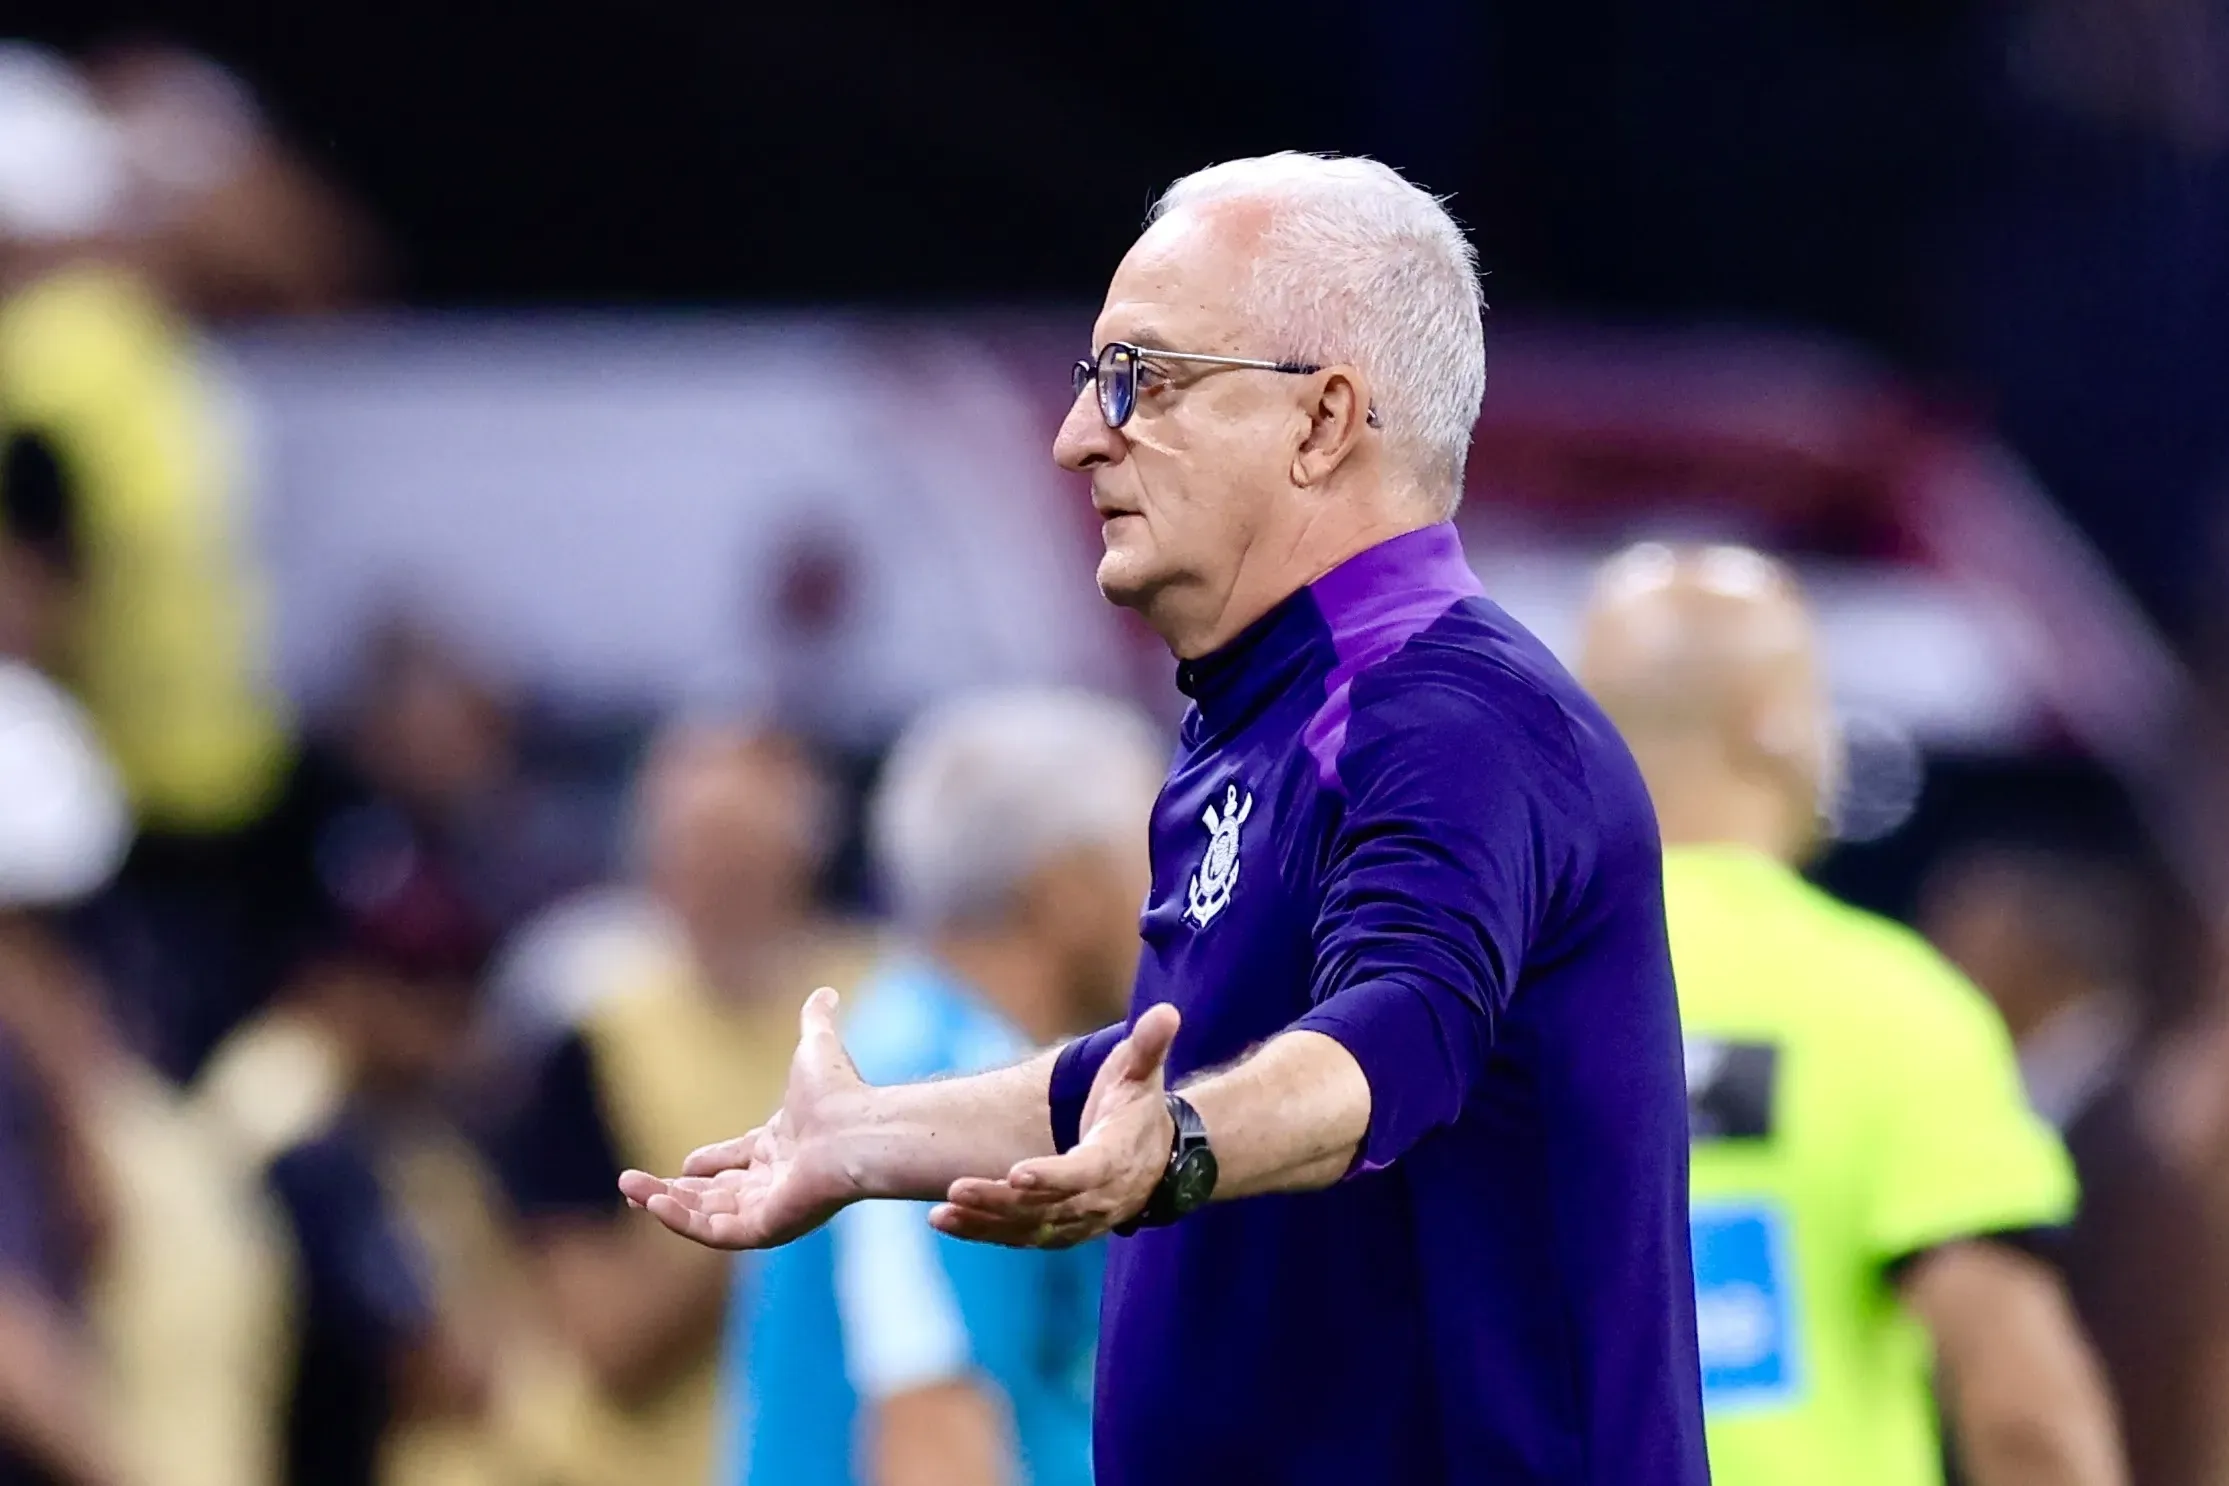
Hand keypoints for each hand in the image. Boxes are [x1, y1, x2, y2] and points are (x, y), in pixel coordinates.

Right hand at [618, 986, 867, 1249]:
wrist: (858, 1129)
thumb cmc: (840, 1093)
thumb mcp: (815, 1048)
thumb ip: (814, 1021)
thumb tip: (825, 991)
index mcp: (783, 1148)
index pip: (737, 1162)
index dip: (709, 1163)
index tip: (683, 1163)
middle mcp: (776, 1182)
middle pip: (715, 1194)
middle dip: (672, 1190)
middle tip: (632, 1185)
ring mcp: (771, 1208)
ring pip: (707, 1215)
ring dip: (666, 1204)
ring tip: (630, 1190)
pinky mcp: (766, 1227)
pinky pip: (715, 1233)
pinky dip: (681, 1220)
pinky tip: (653, 1202)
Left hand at [931, 1002, 1180, 1248]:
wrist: (1159, 1158)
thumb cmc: (1138, 1105)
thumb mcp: (1143, 1072)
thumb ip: (1148, 1045)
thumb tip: (1167, 1011)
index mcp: (1117, 1157)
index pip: (1084, 1173)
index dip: (1052, 1176)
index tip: (1016, 1173)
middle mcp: (1099, 1198)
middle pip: (1047, 1207)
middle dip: (1001, 1202)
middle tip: (958, 1189)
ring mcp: (1080, 1220)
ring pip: (1029, 1228)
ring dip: (985, 1223)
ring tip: (942, 1214)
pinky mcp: (1061, 1230)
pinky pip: (1021, 1237)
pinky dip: (984, 1232)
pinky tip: (946, 1220)